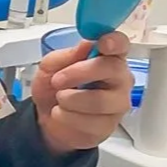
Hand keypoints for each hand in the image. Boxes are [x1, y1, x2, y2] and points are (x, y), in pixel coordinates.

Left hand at [31, 31, 133, 154]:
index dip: (115, 41)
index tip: (103, 43)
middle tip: (57, 80)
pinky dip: (67, 117)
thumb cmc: (54, 88)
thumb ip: (66, 55)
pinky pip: (90, 121)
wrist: (46, 118)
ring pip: (99, 100)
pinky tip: (64, 114)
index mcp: (106, 57)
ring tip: (60, 99)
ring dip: (69, 99)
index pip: (120, 44)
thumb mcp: (49, 67)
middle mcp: (118, 78)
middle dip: (78, 73)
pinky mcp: (110, 125)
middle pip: (111, 69)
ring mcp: (118, 102)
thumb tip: (86, 44)